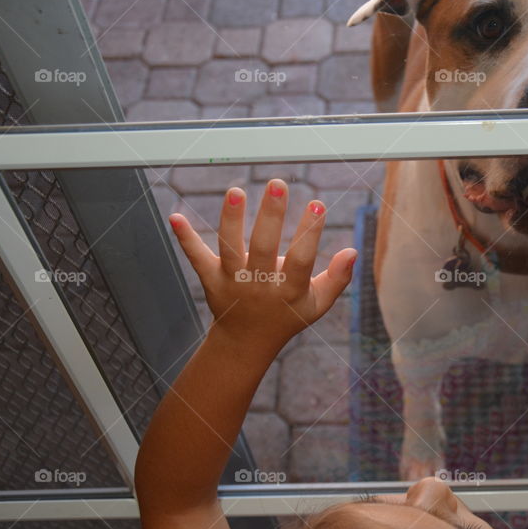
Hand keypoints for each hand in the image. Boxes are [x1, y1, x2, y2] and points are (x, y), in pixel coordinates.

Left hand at [169, 179, 356, 354]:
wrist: (246, 344)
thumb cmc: (286, 317)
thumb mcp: (317, 304)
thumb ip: (337, 279)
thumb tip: (352, 250)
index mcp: (289, 291)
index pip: (302, 260)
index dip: (310, 232)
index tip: (317, 204)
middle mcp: (259, 286)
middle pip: (264, 248)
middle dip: (271, 216)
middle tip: (278, 184)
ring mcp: (232, 283)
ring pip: (230, 249)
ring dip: (231, 220)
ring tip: (236, 191)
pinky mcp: (211, 281)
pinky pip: (197, 258)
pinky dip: (185, 239)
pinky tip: (174, 217)